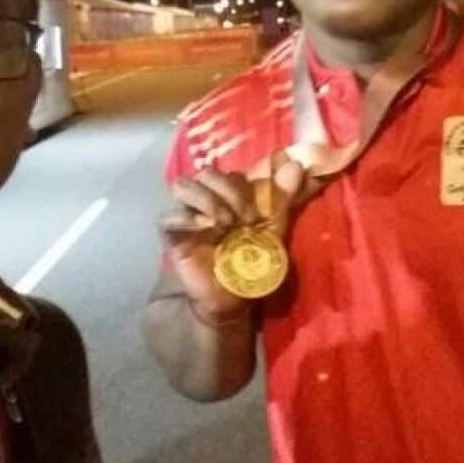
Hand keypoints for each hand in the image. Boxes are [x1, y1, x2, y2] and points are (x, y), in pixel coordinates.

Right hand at [160, 159, 308, 321]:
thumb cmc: (252, 261)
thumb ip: (284, 197)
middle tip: (247, 220)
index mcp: (228, 196)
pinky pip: (167, 217)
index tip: (260, 215)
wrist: (235, 298)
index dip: (246, 188)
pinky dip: (185, 218)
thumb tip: (296, 164)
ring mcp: (186, 216)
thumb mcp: (274, 229)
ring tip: (224, 224)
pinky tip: (207, 229)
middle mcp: (204, 200)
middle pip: (207, 173)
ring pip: (182, 185)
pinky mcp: (172, 236)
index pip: (231, 173)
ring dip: (207, 199)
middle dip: (230, 193)